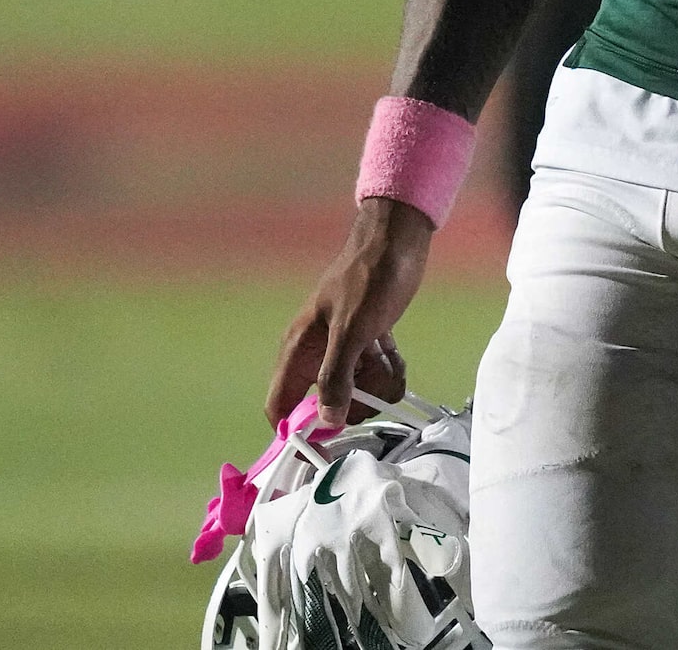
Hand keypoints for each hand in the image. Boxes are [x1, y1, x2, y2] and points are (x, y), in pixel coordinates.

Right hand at [267, 198, 430, 425]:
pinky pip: (374, 371)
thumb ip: (335, 378)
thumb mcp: (351, 331)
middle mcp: (315, 353)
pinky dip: (388, 369)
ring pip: (355, 389)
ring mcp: (342, 348)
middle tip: (375, 391)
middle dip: (355, 403)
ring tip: (390, 363)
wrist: (397, 241)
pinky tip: (395, 354)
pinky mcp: (367, 341)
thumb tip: (327, 421)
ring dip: (377, 384)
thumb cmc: (369, 279)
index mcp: (298, 350)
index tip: (329, 436)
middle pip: (325, 403)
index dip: (298, 427)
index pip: (280, 404)